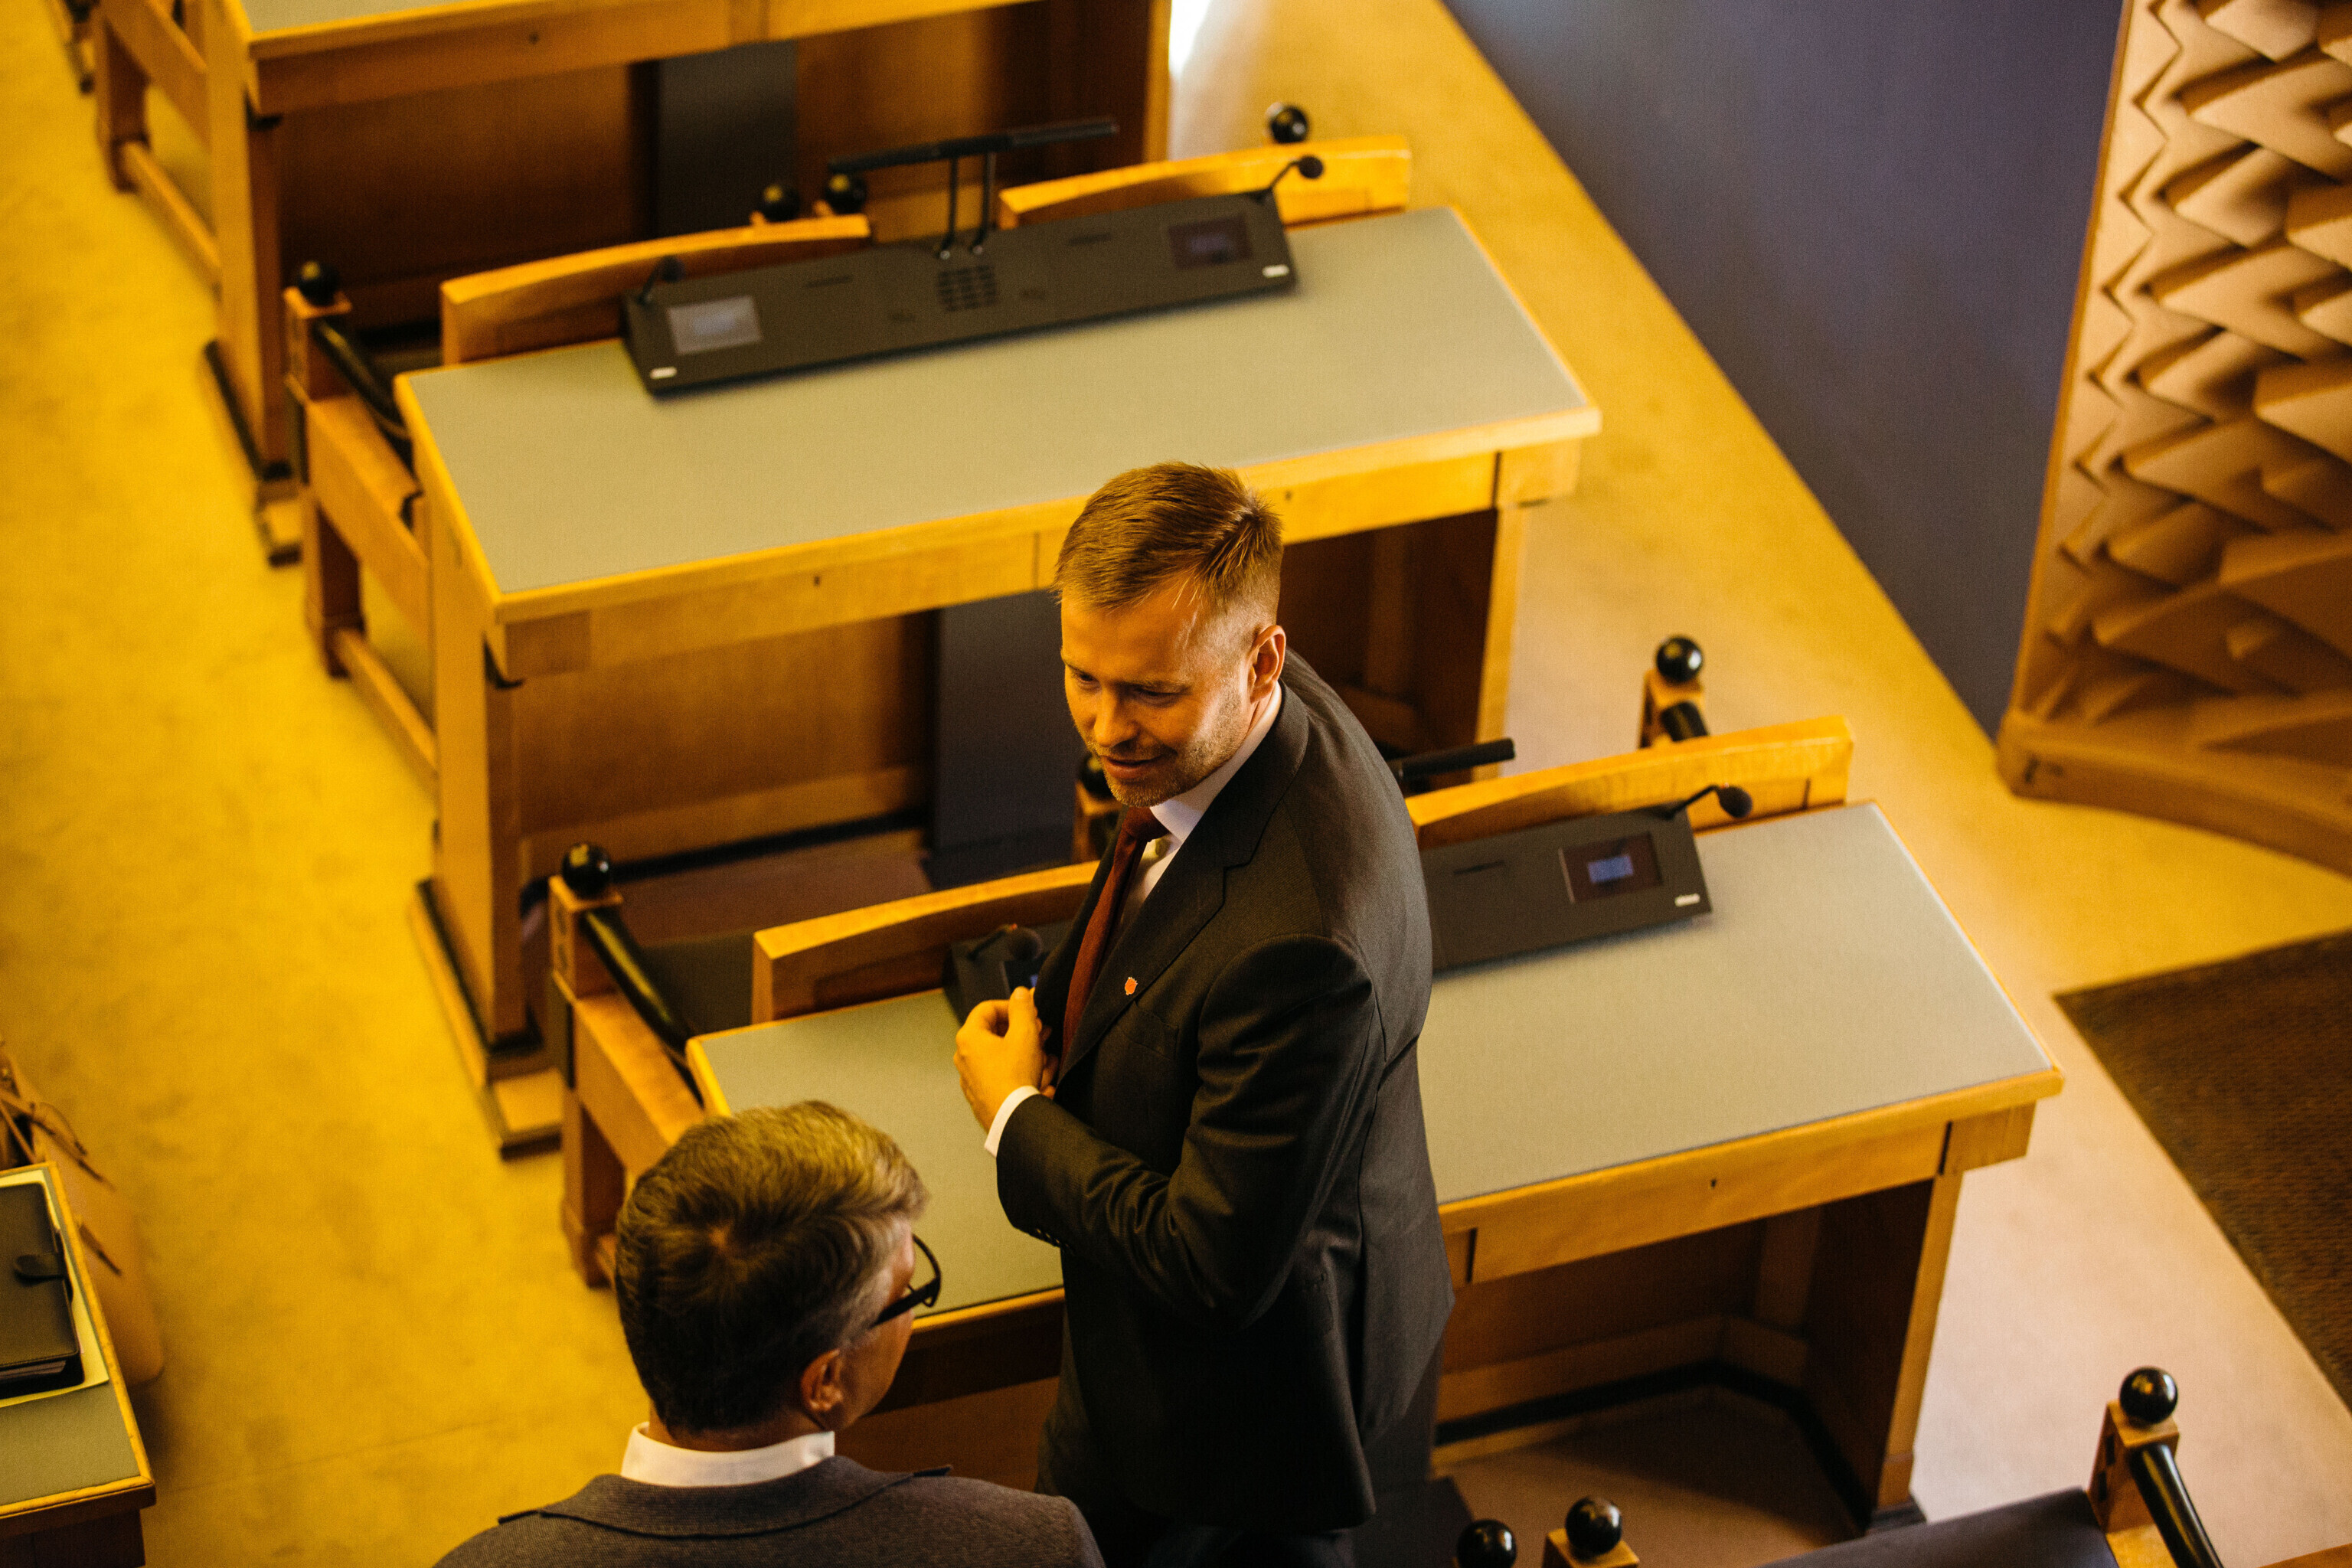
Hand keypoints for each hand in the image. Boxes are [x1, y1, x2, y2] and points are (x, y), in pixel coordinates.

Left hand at [955, 986, 1052, 1130]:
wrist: (1012, 1118)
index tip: (1030, 1012)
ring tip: (1046, 1054)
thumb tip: (1020, 993)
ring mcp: (971, 1078)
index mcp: (969, 1038)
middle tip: (1041, 1031)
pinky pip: (1001, 1075)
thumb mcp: (1024, 1034)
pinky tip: (1039, 1076)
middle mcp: (964, 1057)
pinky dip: (1018, 1071)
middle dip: (1021, 1030)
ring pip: (1000, 1055)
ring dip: (1024, 1051)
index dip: (1012, 1006)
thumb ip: (1023, 1008)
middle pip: (994, 1032)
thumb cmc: (1015, 1076)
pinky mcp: (981, 1095)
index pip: (987, 1008)